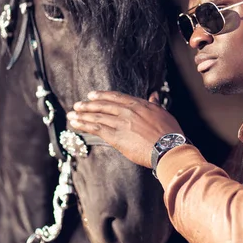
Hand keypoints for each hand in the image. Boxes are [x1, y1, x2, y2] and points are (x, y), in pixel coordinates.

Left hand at [67, 91, 183, 167]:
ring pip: (97, 116)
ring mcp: (121, 123)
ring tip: (72, 114)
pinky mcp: (116, 137)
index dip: (102, 96)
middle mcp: (128, 111)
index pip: (116, 97)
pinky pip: (96, 129)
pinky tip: (76, 124)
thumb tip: (154, 95)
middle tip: (77, 105)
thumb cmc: (170, 133)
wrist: (170, 148)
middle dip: (88, 105)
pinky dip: (84, 125)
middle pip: (103, 106)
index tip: (92, 95)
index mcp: (139, 105)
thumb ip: (155, 103)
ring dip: (82, 115)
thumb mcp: (163, 113)